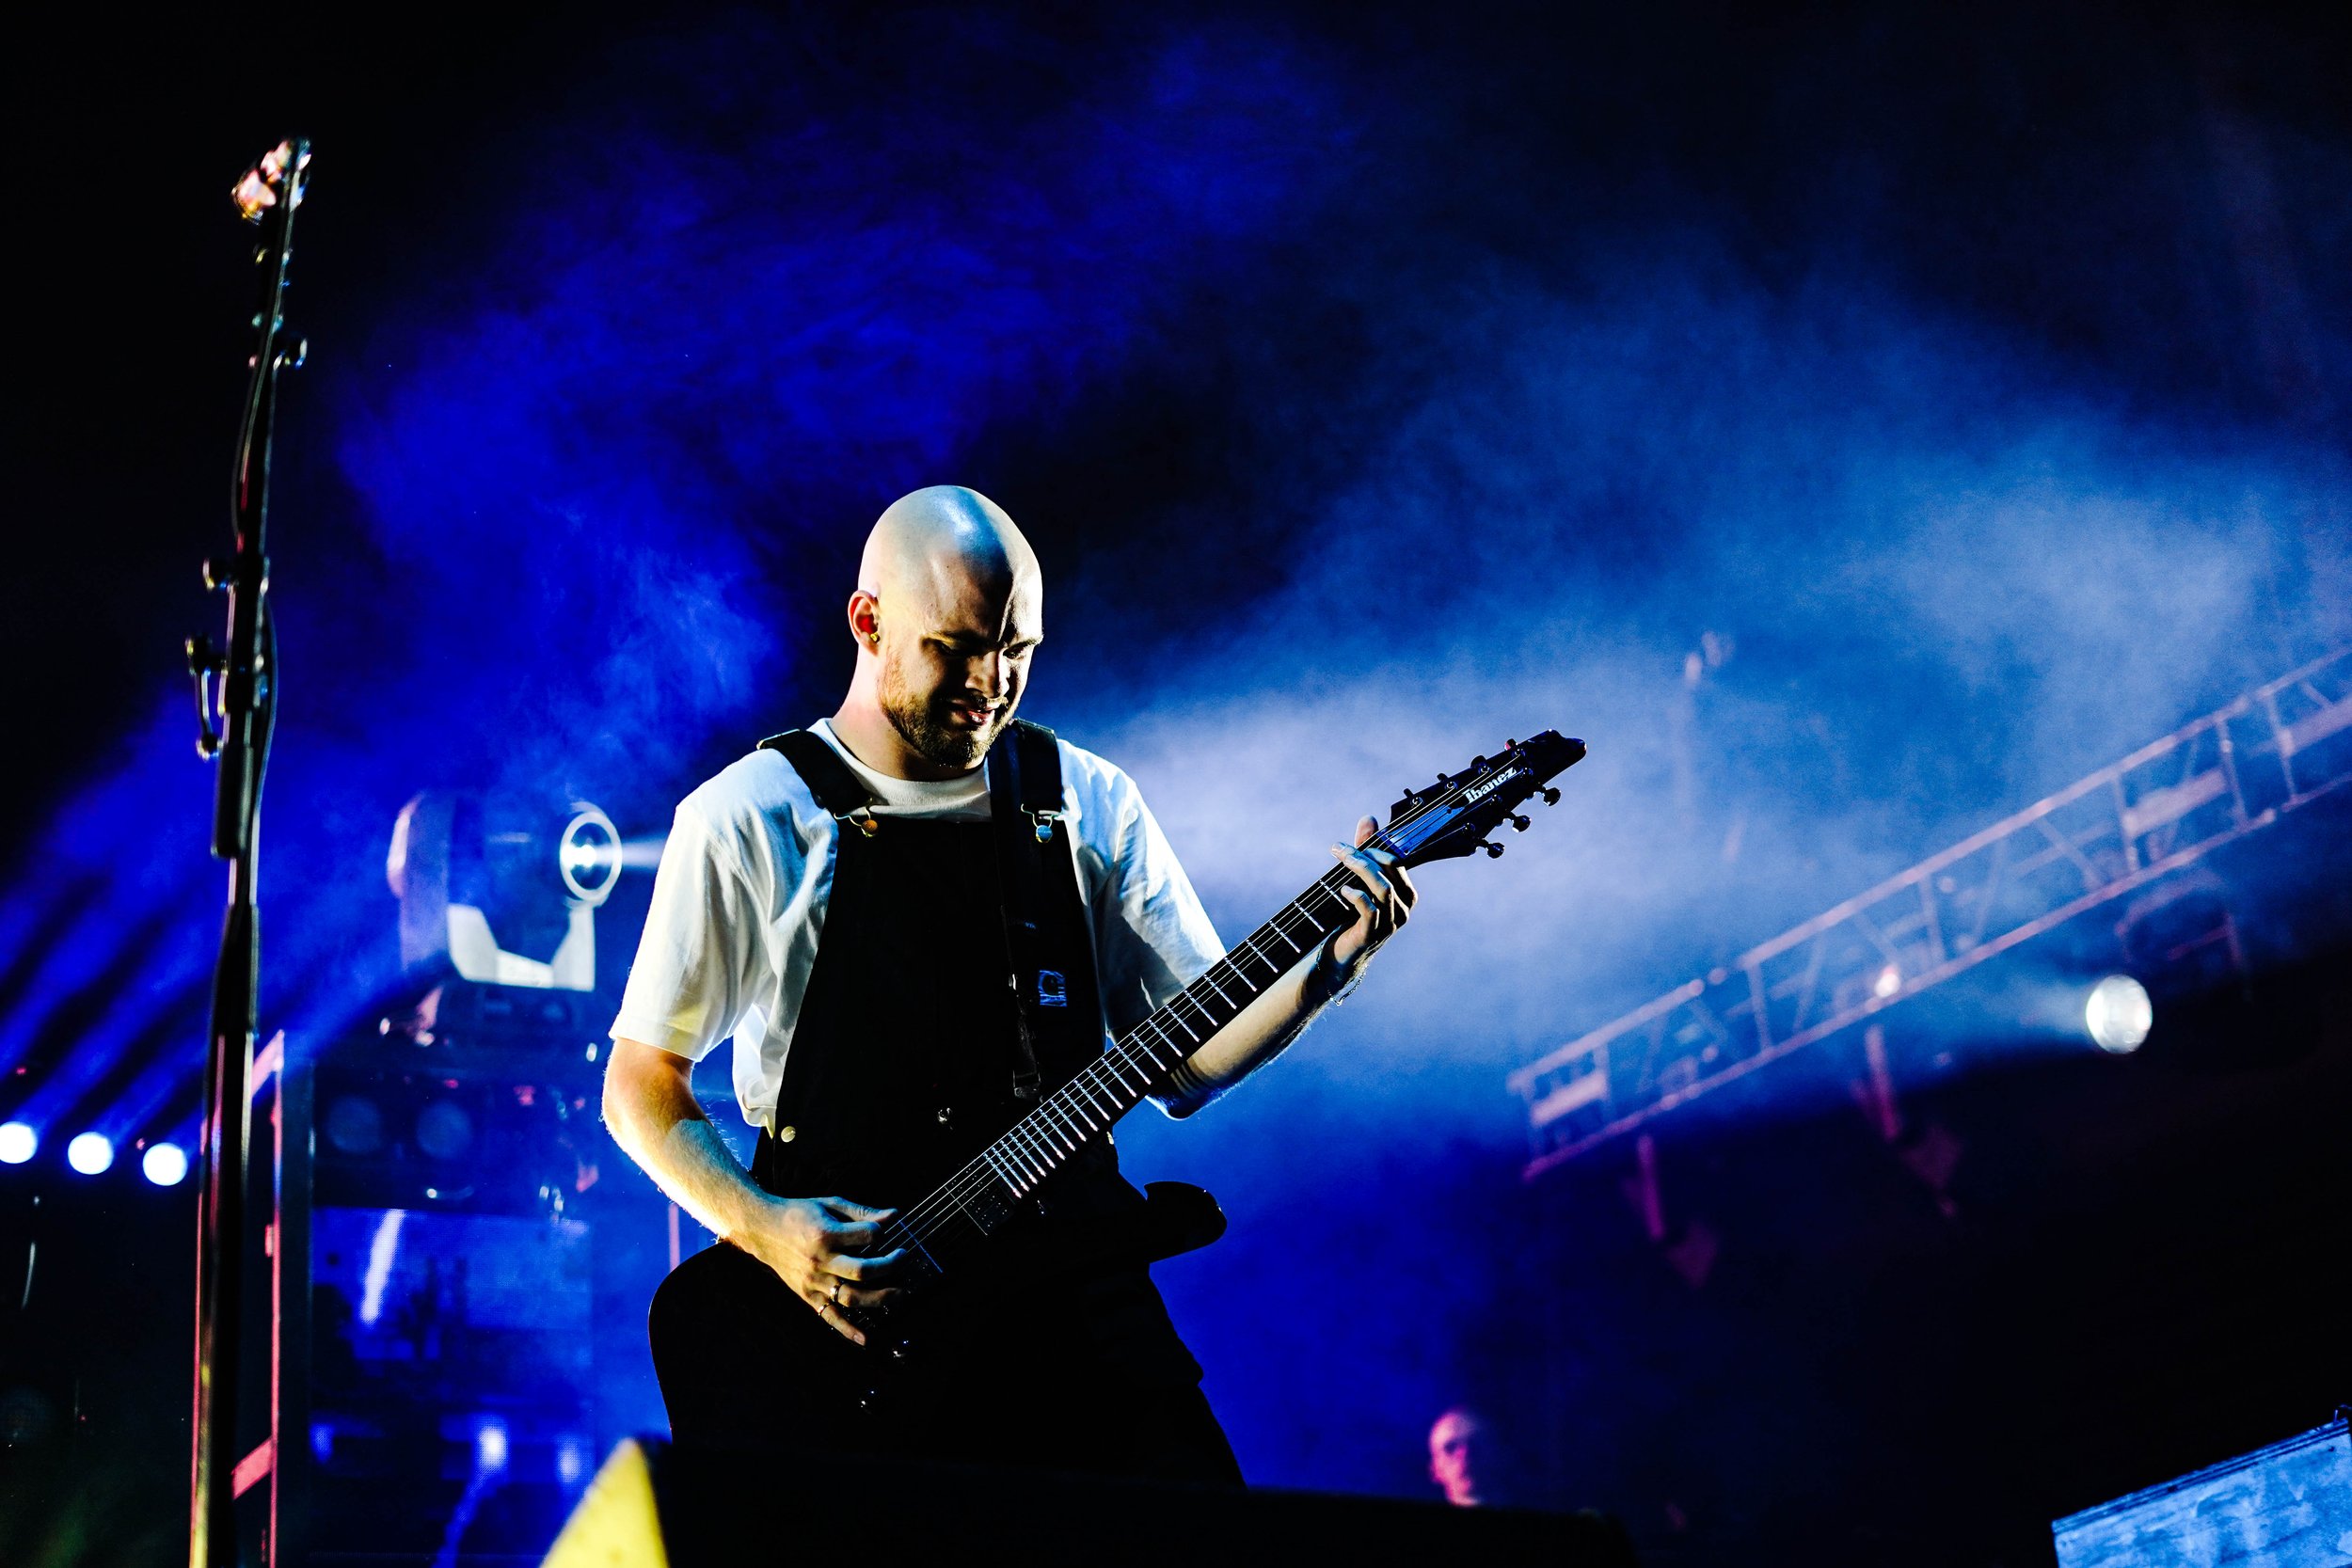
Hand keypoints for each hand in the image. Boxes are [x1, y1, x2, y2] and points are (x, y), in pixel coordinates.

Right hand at [736, 1193, 908, 1344]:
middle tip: (903, 1258)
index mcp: (826, 1234)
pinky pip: (829, 1316)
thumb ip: (863, 1212)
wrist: (763, 1230)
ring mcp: (813, 1281)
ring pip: (851, 1297)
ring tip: (900, 1292)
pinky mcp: (807, 1295)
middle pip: (862, 1271)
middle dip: (890, 1266)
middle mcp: (819, 1261)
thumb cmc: (801, 1213)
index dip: (882, 1232)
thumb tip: (896, 1216)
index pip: (867, 1236)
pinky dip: (847, 1330)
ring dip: (880, 1298)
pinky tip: (866, 1339)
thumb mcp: (830, 1204)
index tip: (885, 1230)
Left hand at [1327, 815, 1416, 978]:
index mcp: (1405, 893)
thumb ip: (1365, 849)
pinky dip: (1356, 896)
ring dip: (1360, 870)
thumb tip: (1369, 818)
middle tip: (1341, 850)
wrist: (1340, 953)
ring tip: (1341, 862)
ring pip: (1383, 888)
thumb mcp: (1357, 879)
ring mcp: (1390, 924)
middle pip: (1392, 871)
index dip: (1378, 846)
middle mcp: (1403, 908)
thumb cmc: (1350, 913)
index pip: (1399, 862)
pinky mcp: (1372, 935)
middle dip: (1365, 855)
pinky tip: (1343, 889)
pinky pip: (1371, 910)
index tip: (1353, 840)